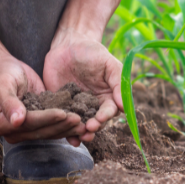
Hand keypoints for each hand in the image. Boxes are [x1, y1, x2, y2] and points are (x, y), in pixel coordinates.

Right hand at [0, 51, 85, 142]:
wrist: (4, 69)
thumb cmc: (2, 73)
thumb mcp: (3, 83)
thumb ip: (9, 102)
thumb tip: (17, 121)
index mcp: (1, 123)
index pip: (28, 123)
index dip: (46, 119)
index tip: (63, 113)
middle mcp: (13, 131)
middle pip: (41, 131)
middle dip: (61, 125)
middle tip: (79, 120)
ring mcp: (26, 129)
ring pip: (49, 132)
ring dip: (66, 128)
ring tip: (83, 124)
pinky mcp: (37, 124)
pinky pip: (52, 127)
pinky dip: (66, 126)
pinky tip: (80, 123)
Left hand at [43, 29, 122, 144]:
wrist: (68, 44)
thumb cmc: (92, 52)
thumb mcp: (109, 63)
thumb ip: (118, 82)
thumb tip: (123, 105)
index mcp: (108, 96)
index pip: (109, 111)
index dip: (105, 116)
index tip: (100, 119)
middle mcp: (93, 105)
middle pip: (96, 122)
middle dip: (93, 127)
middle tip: (88, 129)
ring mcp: (77, 107)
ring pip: (81, 125)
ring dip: (81, 133)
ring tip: (78, 137)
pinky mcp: (61, 106)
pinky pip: (63, 120)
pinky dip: (65, 130)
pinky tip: (67, 138)